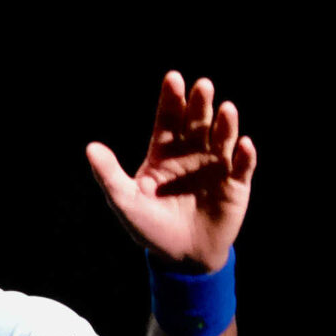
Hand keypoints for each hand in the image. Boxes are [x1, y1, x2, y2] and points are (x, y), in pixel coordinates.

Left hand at [86, 71, 257, 272]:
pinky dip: (245, 156)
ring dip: (225, 124)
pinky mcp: (235, 185)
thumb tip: (90, 147)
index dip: (171, 99)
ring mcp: (215, 167)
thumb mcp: (125, 202)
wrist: (180, 257)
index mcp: (163, 153)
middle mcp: (191, 153)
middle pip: (196, 123)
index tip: (173, 78)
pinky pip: (243, 167)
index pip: (168, 120)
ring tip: (225, 109)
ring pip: (222, 139)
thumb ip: (109, 175)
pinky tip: (243, 145)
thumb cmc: (149, 227)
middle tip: (202, 86)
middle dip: (199, 104)